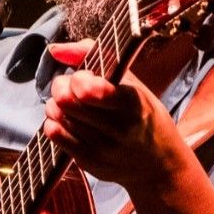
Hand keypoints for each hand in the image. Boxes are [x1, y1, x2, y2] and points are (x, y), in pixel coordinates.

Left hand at [42, 39, 196, 190]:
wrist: (159, 164)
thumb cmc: (144, 115)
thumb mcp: (133, 83)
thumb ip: (95, 56)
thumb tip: (55, 50)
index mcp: (132, 103)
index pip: (89, 90)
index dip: (79, 78)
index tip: (86, 77)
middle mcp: (118, 128)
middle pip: (66, 100)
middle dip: (62, 86)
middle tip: (71, 87)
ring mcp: (102, 148)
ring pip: (57, 115)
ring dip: (56, 104)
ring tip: (70, 104)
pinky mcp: (89, 162)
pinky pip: (54, 134)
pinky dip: (54, 122)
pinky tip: (68, 120)